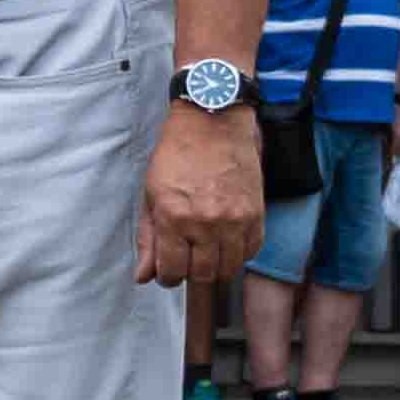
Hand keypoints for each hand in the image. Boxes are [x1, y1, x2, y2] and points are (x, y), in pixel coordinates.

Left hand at [141, 101, 262, 288]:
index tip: (168, 271)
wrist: (212, 123)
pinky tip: (228, 241)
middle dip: (191, 274)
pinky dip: (239, 253)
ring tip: (207, 252)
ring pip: (229, 268)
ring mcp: (235, 219)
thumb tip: (143, 277)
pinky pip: (252, 251)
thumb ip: (148, 239)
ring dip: (216, 267)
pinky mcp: (256, 213)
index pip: (172, 272)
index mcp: (174, 218)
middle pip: (203, 275)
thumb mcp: (151, 194)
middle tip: (188, 260)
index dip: (167, 277)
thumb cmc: (177, 155)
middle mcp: (206, 223)